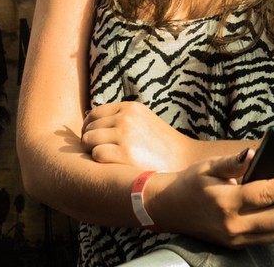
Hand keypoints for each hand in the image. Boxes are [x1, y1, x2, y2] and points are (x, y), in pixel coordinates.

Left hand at [82, 101, 199, 171]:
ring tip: (103, 160)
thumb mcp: (144, 120)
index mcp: (131, 107)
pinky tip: (110, 166)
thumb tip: (89, 120)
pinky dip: (98, 161)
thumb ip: (121, 117)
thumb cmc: (161, 144)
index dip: (89, 127)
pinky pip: (96, 154)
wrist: (184, 159)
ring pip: (88, 140)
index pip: (95, 113)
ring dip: (91, 151)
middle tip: (97, 153)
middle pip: (89, 127)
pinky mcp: (125, 154)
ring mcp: (125, 135)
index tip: (93, 139)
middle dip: (89, 141)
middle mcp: (126, 118)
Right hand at [150, 149, 273, 247]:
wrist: (168, 209)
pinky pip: (272, 238)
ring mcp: (237, 239)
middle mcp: (233, 225)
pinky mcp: (238, 245)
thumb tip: (252, 153)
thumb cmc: (190, 183)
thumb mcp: (208, 166)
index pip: (267, 194)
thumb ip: (233, 162)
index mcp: (226, 201)